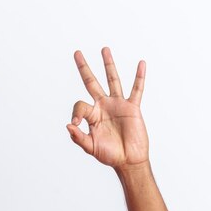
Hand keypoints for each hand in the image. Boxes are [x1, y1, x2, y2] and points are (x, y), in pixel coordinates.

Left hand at [67, 47, 148, 169]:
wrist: (128, 160)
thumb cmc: (109, 155)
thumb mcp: (90, 148)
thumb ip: (78, 138)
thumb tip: (69, 125)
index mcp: (91, 115)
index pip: (79, 105)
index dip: (76, 113)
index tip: (77, 124)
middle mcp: (103, 106)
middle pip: (91, 82)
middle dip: (84, 68)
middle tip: (76, 53)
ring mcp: (118, 105)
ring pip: (112, 80)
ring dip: (108, 65)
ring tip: (104, 49)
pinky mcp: (133, 108)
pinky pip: (137, 90)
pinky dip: (139, 77)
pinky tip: (141, 63)